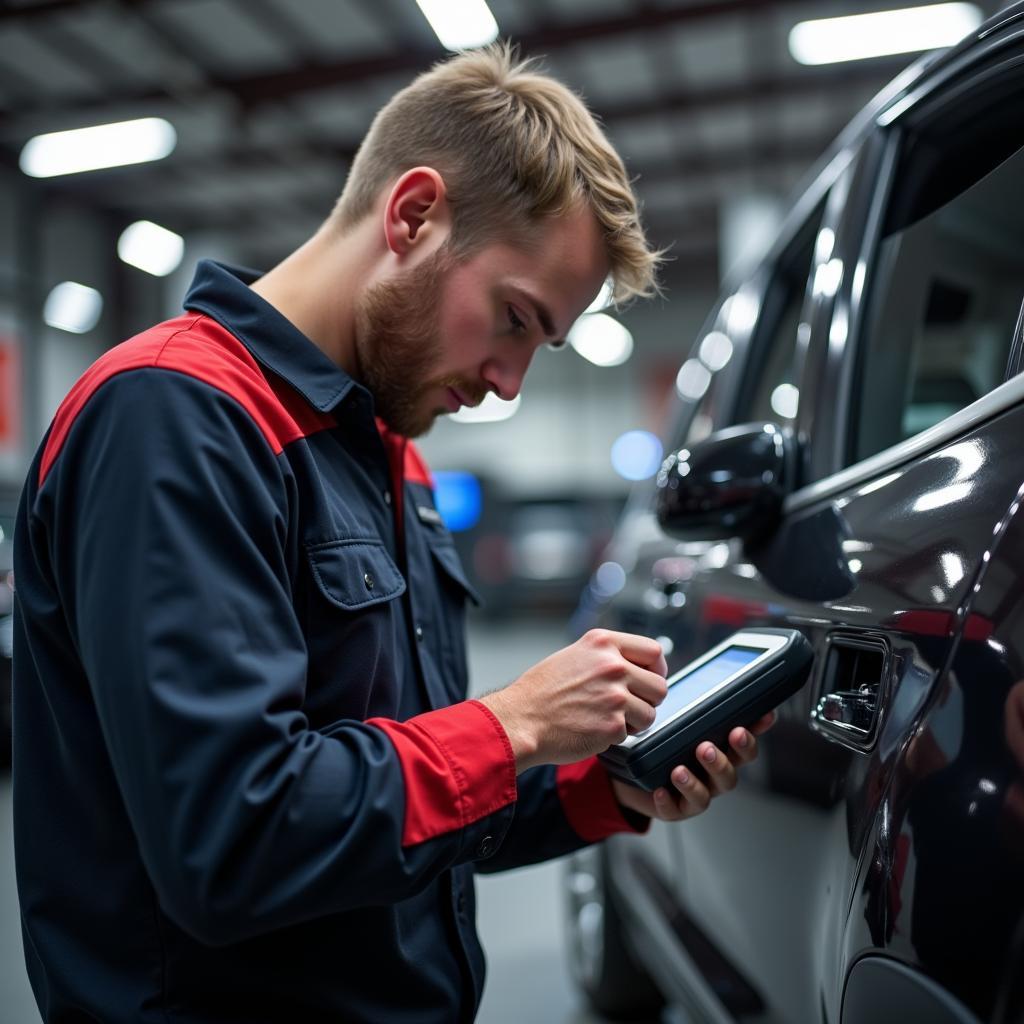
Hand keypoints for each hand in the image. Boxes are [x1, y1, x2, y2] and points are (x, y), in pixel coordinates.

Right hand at [480, 629, 667, 772]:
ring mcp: (615, 695)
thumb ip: (607, 656)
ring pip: (650, 713)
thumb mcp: (574, 656)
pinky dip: (617, 735)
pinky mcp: (613, 725)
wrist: (520, 719)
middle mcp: (612, 665)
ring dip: (635, 721)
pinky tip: (595, 728)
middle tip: (628, 706)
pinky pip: (632, 733)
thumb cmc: (541, 691)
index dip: (657, 668)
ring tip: (609, 719)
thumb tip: (637, 666)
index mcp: (602, 643)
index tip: (649, 678)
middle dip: (647, 700)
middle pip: (659, 685)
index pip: (654, 650)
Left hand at [611, 712, 776, 821]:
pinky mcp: (675, 809)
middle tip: (706, 747)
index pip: (744, 746)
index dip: (752, 736)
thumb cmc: (667, 743)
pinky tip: (660, 791)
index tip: (753, 722)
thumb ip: (700, 709)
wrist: (638, 775)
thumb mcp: (682, 722)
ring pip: (705, 794)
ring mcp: (696, 794)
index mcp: (721, 752)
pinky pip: (675, 809)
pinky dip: (668, 801)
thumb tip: (710, 680)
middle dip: (721, 760)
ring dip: (694, 782)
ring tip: (679, 770)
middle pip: (730, 773)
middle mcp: (714, 775)